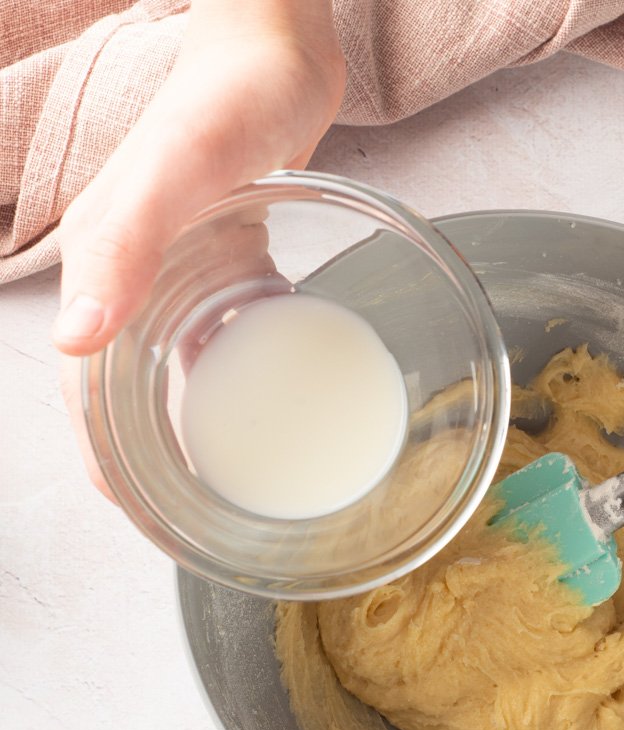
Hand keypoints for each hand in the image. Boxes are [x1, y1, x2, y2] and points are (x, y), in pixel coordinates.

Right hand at [53, 0, 343, 493]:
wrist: (276, 54)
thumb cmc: (227, 100)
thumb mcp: (177, 169)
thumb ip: (124, 243)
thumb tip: (72, 343)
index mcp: (109, 261)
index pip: (83, 378)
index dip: (98, 448)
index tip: (129, 507)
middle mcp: (139, 272)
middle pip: (125, 382)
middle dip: (143, 449)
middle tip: (184, 507)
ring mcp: (184, 266)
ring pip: (173, 359)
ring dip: (188, 415)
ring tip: (222, 469)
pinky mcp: (229, 254)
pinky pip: (222, 326)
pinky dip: (232, 365)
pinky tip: (262, 390)